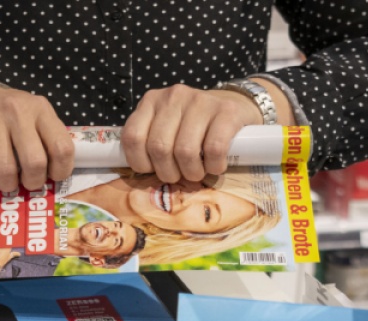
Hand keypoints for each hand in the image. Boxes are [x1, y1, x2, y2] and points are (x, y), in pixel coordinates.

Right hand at [0, 71, 73, 190]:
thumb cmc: (6, 111)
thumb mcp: (33, 114)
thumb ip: (46, 138)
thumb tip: (53, 175)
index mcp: (40, 108)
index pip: (62, 148)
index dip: (61, 170)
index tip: (52, 176)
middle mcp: (16, 110)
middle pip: (35, 163)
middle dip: (33, 182)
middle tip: (27, 182)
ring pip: (6, 170)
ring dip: (8, 185)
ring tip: (6, 181)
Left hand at [123, 80, 291, 183]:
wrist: (235, 105)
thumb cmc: (196, 126)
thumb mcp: (167, 127)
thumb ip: (150, 142)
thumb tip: (141, 177)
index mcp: (151, 101)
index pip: (132, 137)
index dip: (141, 163)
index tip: (153, 170)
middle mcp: (173, 97)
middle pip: (159, 148)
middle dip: (169, 172)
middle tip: (180, 175)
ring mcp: (200, 101)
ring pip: (185, 151)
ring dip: (192, 172)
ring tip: (198, 172)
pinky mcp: (226, 110)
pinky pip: (214, 149)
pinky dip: (214, 166)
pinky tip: (216, 166)